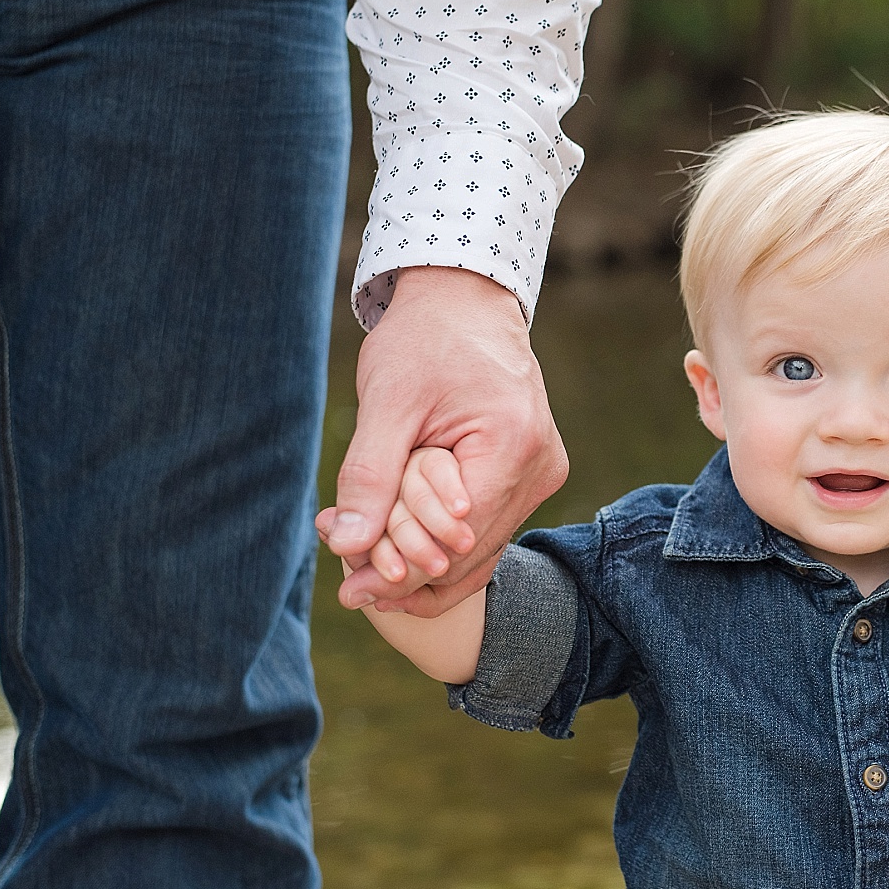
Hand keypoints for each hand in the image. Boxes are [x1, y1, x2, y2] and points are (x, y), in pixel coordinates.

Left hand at [325, 267, 567, 615]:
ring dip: (422, 561)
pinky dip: (441, 540)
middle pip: (470, 553)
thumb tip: (347, 546)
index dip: (401, 569)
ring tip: (363, 573)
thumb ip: (369, 477)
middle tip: (347, 586)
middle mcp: (541, 468)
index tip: (348, 588)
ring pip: (480, 549)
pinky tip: (397, 549)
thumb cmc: (424, 339)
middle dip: (406, 572)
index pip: (457, 539)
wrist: (465, 300)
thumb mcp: (387, 404)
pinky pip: (486, 528)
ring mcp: (541, 473)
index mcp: (514, 447)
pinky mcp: (530, 473)